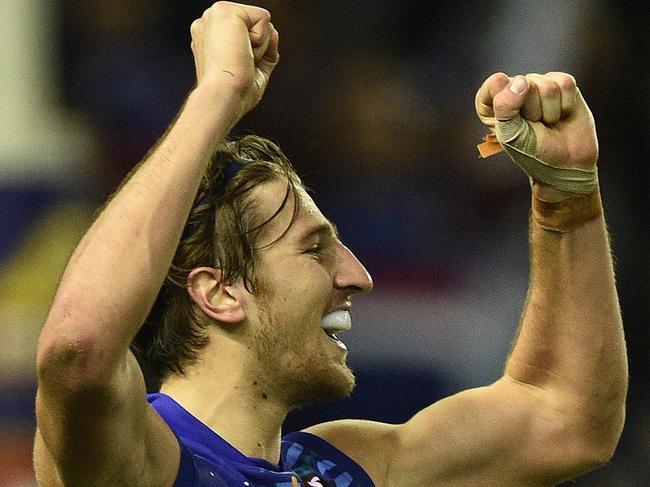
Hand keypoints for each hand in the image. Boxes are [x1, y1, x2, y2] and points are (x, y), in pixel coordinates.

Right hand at [190, 2, 278, 118]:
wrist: (223, 97)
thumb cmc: (233, 94)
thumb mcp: (255, 71)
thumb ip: (264, 49)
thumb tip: (273, 31)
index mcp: (210, 38)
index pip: (247, 35)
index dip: (254, 54)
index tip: (238, 70)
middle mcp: (208, 23)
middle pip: (256, 26)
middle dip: (257, 49)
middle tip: (239, 65)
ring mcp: (214, 15)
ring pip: (261, 22)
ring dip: (259, 47)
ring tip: (238, 59)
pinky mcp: (224, 10)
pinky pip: (264, 18)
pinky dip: (261, 41)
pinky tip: (241, 52)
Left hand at [475, 72, 597, 170]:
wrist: (567, 163)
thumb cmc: (532, 152)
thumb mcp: (510, 134)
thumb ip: (505, 107)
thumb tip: (520, 81)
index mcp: (494, 104)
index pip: (492, 85)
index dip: (504, 99)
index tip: (511, 118)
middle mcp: (515, 90)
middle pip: (523, 84)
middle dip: (532, 111)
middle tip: (535, 126)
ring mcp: (539, 86)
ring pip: (546, 85)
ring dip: (550, 110)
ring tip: (548, 123)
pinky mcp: (562, 84)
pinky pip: (565, 83)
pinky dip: (566, 104)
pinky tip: (562, 114)